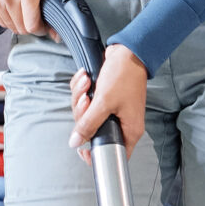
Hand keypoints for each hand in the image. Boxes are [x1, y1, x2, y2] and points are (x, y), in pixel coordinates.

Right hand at [0, 0, 75, 35]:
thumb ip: (67, 1)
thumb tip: (60, 28)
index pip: (31, 26)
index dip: (42, 29)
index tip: (47, 24)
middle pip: (20, 28)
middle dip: (33, 26)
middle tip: (40, 16)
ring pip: (9, 25)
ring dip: (20, 22)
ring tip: (28, 9)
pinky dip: (8, 17)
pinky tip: (17, 6)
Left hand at [70, 44, 147, 160]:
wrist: (128, 51)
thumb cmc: (124, 75)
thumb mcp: (104, 102)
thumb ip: (88, 124)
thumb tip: (76, 142)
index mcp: (128, 129)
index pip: (113, 153)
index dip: (96, 155)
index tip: (82, 151)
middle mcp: (121, 122)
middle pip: (92, 130)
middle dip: (83, 113)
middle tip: (87, 99)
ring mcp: (112, 110)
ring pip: (86, 114)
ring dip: (80, 96)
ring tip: (86, 83)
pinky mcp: (104, 98)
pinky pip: (86, 100)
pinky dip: (82, 89)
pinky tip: (86, 78)